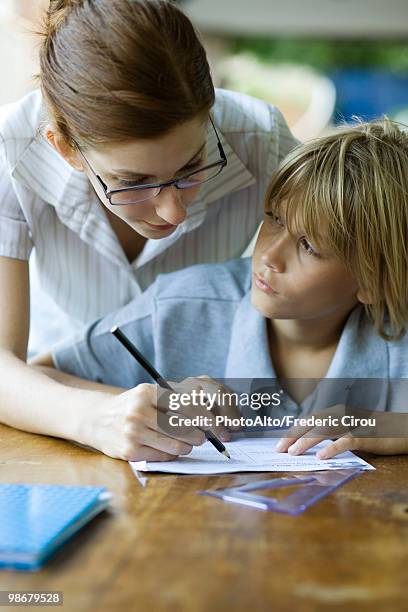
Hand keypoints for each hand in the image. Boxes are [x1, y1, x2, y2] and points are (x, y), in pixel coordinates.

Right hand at [84, 376, 239, 460]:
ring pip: (177, 444)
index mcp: (147, 392)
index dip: (209, 418)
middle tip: (203, 437)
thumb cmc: (133, 406)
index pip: (188, 405)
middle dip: (200, 434)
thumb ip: (177, 400)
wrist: (97, 419)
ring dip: (187, 446)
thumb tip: (211, 416)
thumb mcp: (150, 395)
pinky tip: (166, 447)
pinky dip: (171, 454)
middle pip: (185, 427)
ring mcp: (133, 432)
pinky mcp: (129, 451)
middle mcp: (139, 411)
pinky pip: (164, 456)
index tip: (220, 427)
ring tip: (185, 442)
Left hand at [276, 405, 407, 458]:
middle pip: (312, 423)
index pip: (308, 420)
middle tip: (280, 449)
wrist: (400, 430)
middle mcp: (342, 414)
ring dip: (307, 441)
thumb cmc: (371, 432)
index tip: (279, 444)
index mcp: (335, 413)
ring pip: (325, 430)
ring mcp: (354, 424)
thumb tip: (306, 446)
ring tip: (294, 452)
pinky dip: (332, 448)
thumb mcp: (347, 430)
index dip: (293, 431)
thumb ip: (330, 434)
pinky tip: (321, 457)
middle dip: (294, 436)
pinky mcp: (366, 436)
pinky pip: (346, 442)